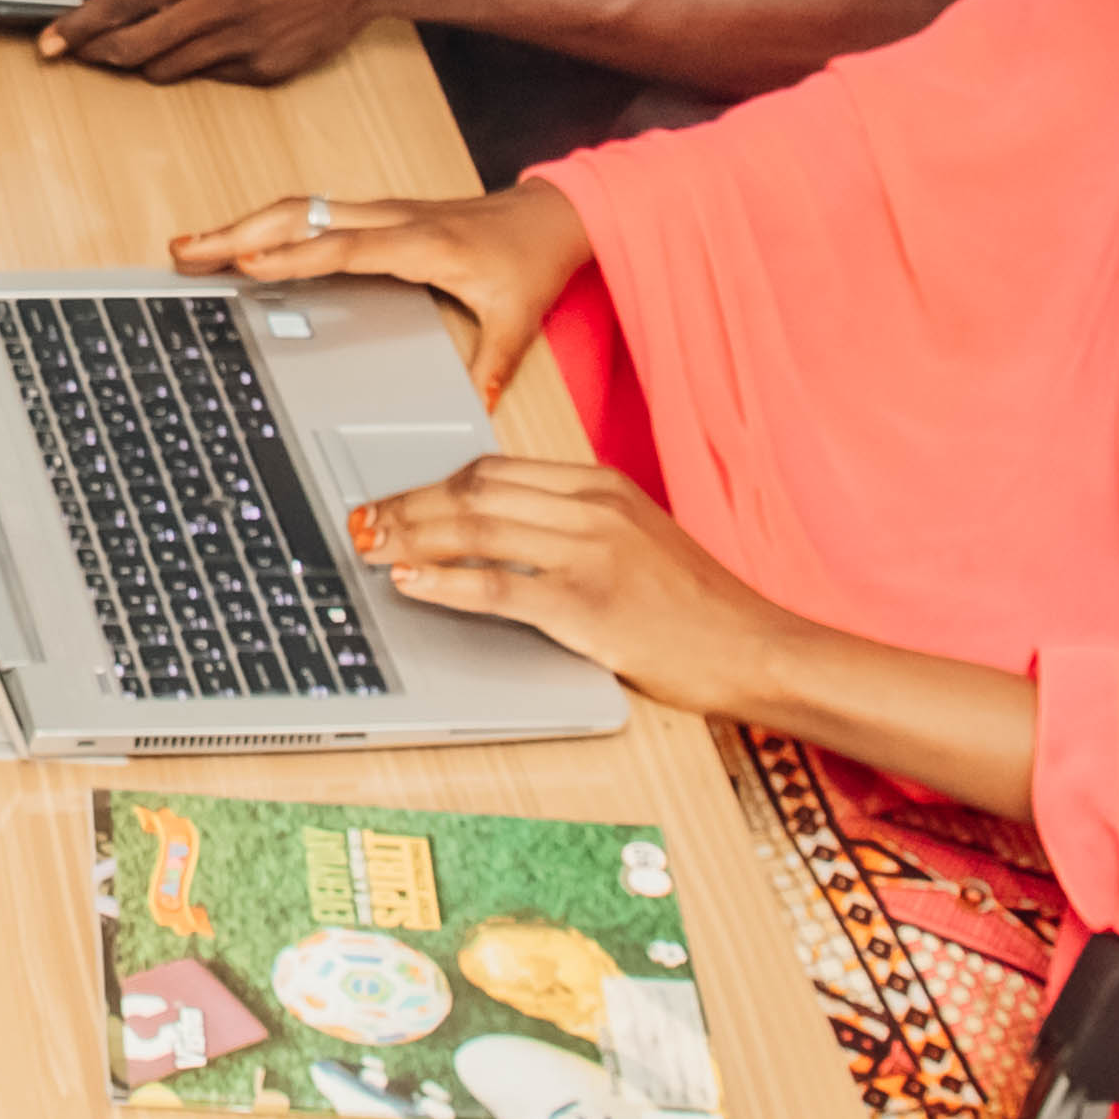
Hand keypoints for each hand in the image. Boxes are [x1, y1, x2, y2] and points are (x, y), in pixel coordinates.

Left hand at [41, 0, 418, 85]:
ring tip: (127, 47)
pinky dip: (193, 63)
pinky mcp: (271, 66)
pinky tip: (193, 42)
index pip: (126, 2)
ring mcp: (248, 43)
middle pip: (138, 49)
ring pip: (172, 68)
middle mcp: (223, 8)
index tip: (51, 39)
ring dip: (142, 60)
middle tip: (76, 49)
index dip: (81, 25)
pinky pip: (214, 74)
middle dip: (98, 52)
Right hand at [169, 175, 592, 376]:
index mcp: (423, 242)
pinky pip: (312, 212)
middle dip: (239, 231)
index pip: (345, 247)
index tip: (247, 262)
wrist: (548, 215)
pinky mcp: (375, 214)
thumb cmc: (529, 259)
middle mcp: (393, 218)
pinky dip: (267, 223)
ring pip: (299, 208)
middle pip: (303, 216)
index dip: (294, 254)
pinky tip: (238, 241)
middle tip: (186, 251)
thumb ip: (494, 364)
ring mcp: (380, 211)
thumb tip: (479, 409)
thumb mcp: (518, 317)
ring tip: (191, 246)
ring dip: (243, 223)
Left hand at [341, 457, 803, 719]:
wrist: (756, 648)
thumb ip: (576, 525)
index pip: (495, 470)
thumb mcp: (638, 540)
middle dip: (408, 505)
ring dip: (412, 538)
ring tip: (369, 547)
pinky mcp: (590, 608)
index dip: (433, 483)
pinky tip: (411, 581)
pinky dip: (446, 582)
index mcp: (602, 486)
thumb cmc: (698, 606)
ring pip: (478, 530)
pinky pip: (501, 586)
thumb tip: (498, 529)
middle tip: (362, 521)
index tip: (394, 499)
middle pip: (475, 492)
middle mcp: (593, 509)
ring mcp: (592, 555)